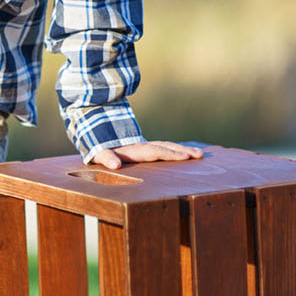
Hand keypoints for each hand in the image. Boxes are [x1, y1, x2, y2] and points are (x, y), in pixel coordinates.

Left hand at [89, 141, 203, 169]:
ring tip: (200, 154)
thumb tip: (115, 165)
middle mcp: (141, 146)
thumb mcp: (97, 152)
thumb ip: (106, 157)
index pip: (155, 151)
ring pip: (166, 146)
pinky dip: (175, 150)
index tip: (186, 157)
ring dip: (182, 150)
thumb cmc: (97, 147)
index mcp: (133, 149)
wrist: (94, 130)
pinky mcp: (143, 149)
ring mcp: (143, 146)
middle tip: (200, 155)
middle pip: (165, 147)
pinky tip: (187, 154)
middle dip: (182, 151)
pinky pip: (162, 149)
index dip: (169, 154)